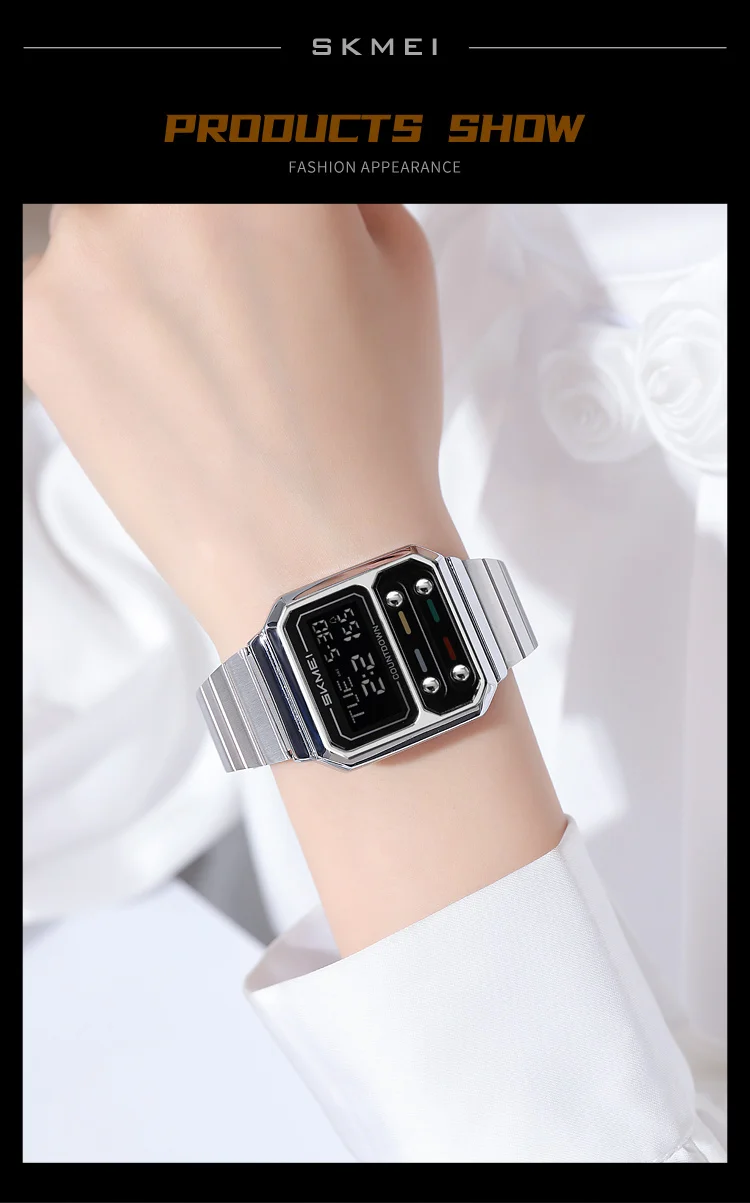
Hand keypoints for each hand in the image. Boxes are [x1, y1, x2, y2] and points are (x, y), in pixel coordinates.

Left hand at [24, 202, 562, 955]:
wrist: (314, 555)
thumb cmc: (365, 430)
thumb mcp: (399, 266)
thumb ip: (335, 188)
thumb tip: (299, 173)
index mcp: (257, 166)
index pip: (232, 127)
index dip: (241, 200)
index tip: (243, 226)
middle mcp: (158, 193)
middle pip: (161, 190)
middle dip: (193, 226)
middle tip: (238, 287)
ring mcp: (83, 256)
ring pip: (107, 226)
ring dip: (145, 266)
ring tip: (203, 348)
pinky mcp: (36, 325)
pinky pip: (60, 288)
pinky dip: (101, 321)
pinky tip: (158, 378)